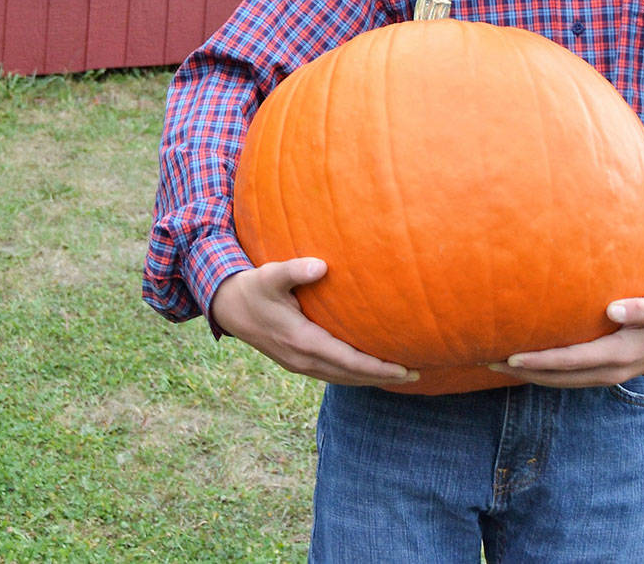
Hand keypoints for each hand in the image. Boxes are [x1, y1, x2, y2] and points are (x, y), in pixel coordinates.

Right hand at [211, 258, 419, 386]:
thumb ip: (296, 270)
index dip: (378, 368)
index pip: (349, 362)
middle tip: (416, 374)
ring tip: (399, 375)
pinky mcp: (296, 362)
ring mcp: (299, 365)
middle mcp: (303, 360)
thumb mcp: (271, 275)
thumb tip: (322, 265)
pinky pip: (332, 374)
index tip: (404, 368)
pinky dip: (354, 375)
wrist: (227, 307)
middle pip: (351, 376)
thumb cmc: (253, 288)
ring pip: (342, 379)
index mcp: (302, 342)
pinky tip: (367, 369)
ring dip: (370, 379)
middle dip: (383, 377)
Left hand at [488, 288, 643, 386]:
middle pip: (559, 377)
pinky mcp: (603, 372)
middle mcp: (609, 371)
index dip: (541, 361)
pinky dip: (544, 374)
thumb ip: (640, 309)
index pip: (571, 361)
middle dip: (523, 372)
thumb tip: (614, 309)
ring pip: (561, 381)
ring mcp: (606, 376)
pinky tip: (524, 364)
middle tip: (487, 359)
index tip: (512, 356)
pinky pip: (568, 378)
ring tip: (495, 363)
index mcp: (618, 356)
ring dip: (529, 376)